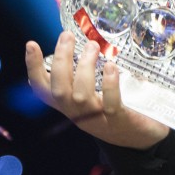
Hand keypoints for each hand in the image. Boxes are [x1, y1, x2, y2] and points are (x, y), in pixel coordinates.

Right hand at [25, 31, 169, 149]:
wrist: (142, 138)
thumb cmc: (116, 111)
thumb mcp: (94, 95)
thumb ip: (83, 77)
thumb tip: (81, 45)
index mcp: (69, 106)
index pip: (43, 89)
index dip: (34, 68)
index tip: (31, 44)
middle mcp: (78, 114)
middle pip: (60, 90)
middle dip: (61, 61)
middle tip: (67, 36)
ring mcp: (97, 119)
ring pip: (81, 95)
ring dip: (84, 68)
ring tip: (92, 46)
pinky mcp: (119, 121)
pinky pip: (110, 104)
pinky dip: (109, 85)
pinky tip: (111, 66)